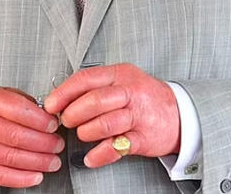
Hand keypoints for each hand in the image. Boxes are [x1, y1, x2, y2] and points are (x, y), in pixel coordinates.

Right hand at [0, 85, 63, 187]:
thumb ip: (21, 101)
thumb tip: (47, 113)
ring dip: (37, 161)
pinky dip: (20, 178)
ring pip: (10, 157)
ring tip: (53, 161)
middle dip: (43, 142)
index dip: (38, 119)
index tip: (53, 125)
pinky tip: (35, 176)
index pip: (15, 108)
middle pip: (15, 135)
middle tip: (57, 144)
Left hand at [43, 63, 180, 167]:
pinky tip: (92, 156)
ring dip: (86, 133)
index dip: (64, 93)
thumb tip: (60, 100)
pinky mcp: (143, 137)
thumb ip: (95, 87)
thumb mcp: (123, 81)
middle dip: (73, 114)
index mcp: (121, 74)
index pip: (86, 78)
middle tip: (68, 121)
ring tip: (84, 135)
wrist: (179, 114)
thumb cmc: (144, 98)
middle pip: (94, 101)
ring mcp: (138, 115)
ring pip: (104, 124)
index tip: (51, 105)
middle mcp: (131, 92)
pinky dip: (98, 155)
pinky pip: (115, 148)